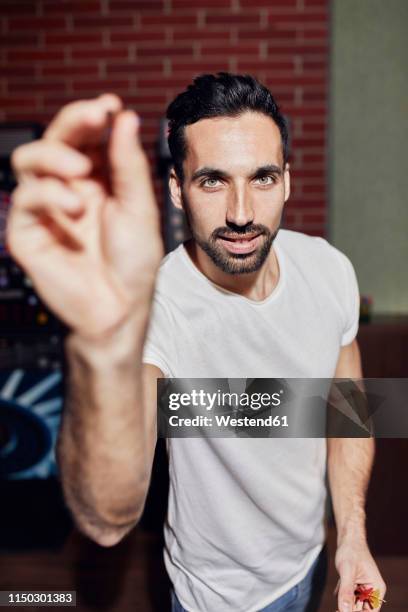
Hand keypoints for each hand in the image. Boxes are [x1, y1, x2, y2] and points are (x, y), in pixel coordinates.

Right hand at [7, 94, 163, 338]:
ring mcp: (45, 209)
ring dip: (54, 155)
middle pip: (55, 140)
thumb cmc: (133, 260)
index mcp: (95, 180)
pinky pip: (26, 199)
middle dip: (72, 122)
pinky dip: (49, 195)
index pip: (84, 138)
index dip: (91, 117)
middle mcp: (67, 189)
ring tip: (80, 170)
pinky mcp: (28, 231)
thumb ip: (128, 164)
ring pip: (29, 161)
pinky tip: (75, 209)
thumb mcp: (138, 207)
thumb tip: (124, 115)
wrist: (120, 306)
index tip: (109, 105)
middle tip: (94, 115)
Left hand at [334, 535, 386, 611]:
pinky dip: (342, 595)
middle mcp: (372, 589)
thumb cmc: (351, 551)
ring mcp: (364, 587)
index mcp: (376, 588)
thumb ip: (346, 592)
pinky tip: (337, 591)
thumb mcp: (347, 571)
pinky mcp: (356, 584)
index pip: (371, 611)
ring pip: (354, 603)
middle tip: (337, 607)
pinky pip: (349, 596)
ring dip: (345, 601)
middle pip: (362, 609)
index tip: (344, 610)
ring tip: (338, 597)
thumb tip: (344, 610)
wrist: (348, 538)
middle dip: (349, 608)